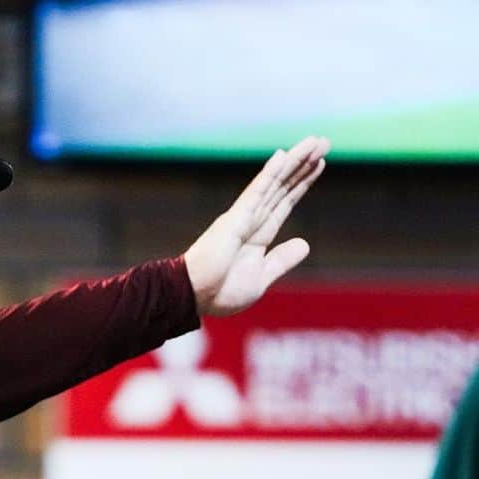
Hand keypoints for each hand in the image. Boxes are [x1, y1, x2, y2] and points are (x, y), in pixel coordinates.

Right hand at [184, 135, 329, 317]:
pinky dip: (269, 174)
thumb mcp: (260, 278)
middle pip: (282, 187)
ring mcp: (242, 217)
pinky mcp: (234, 219)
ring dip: (295, 162)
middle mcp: (251, 221)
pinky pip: (256, 192)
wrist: (193, 297)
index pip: (284, 203)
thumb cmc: (220, 293)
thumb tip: (305, 244)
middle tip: (324, 142)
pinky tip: (283, 155)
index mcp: (257, 236)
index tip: (318, 165)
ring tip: (316, 141)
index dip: (301, 184)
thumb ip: (281, 260)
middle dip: (303, 165)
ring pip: (273, 184)